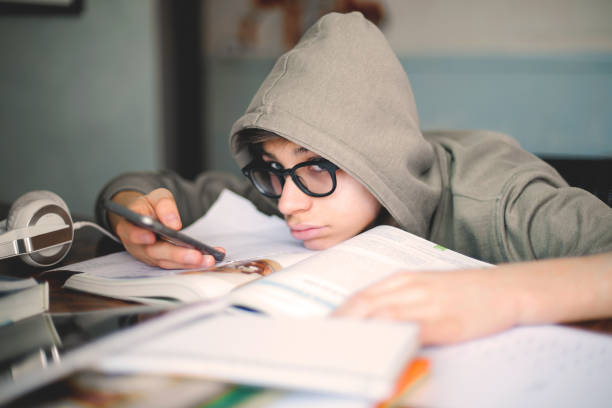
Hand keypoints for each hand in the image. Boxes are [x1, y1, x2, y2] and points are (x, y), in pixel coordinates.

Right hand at [110, 188, 221, 268]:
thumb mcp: (157, 197)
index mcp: (131, 225)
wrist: (144, 216)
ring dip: (188, 263)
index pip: (132, 231)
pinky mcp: (160, 261)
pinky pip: (175, 265)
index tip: (151, 237)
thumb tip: (174, 224)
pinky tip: (209, 259)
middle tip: (196, 256)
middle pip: (154, 252)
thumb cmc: (150, 206)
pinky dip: (192, 264)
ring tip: (208, 260)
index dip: (140, 235)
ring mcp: (148, 256)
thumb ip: (164, 206)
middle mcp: (137, 244)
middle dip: (176, 255)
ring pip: (167, 263)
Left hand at [333, 268, 519, 344]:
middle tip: (326, 344)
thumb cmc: (463, 291)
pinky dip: (393, 340)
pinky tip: (380, 350)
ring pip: (383, 316)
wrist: (505, 288)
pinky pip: (413, 331)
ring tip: (343, 349)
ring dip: (359, 333)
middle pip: (365, 305)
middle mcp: (410, 288)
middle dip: (341, 325)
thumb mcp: (426, 287)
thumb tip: (371, 319)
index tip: (325, 329)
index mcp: (403, 279)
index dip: (340, 314)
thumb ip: (398, 299)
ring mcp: (428, 304)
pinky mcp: (446, 322)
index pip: (361, 296)